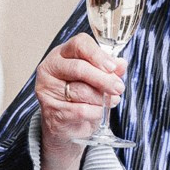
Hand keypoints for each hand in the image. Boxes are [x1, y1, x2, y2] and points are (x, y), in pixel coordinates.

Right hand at [34, 32, 125, 148]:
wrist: (65, 125)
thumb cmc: (79, 96)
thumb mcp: (95, 78)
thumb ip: (108, 69)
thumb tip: (121, 64)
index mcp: (62, 54)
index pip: (79, 44)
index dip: (98, 55)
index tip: (113, 67)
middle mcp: (50, 68)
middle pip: (79, 68)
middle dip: (103, 79)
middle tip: (118, 87)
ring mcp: (48, 89)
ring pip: (81, 91)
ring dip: (102, 98)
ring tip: (112, 100)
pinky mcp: (51, 110)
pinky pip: (80, 110)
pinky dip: (95, 112)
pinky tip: (100, 111)